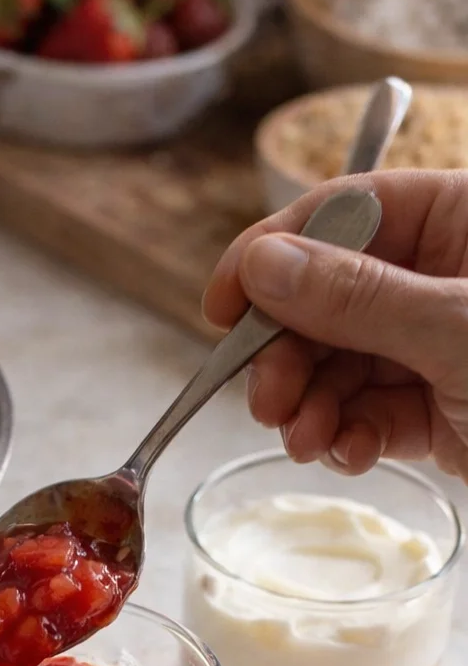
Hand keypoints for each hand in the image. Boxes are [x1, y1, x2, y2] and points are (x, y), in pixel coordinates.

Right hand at [202, 170, 467, 481]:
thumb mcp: (456, 327)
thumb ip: (359, 297)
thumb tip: (262, 264)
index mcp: (456, 219)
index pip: (342, 212)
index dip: (273, 254)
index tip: (222, 307)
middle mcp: (438, 275)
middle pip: (326, 299)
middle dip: (288, 356)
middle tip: (267, 402)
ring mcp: (436, 344)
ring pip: (337, 365)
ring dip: (309, 408)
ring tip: (307, 441)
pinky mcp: (437, 410)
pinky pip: (367, 415)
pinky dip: (346, 438)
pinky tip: (347, 453)